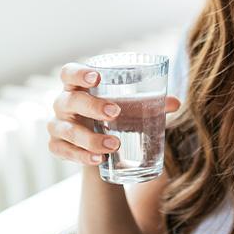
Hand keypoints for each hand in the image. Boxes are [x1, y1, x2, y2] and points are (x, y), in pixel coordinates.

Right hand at [47, 62, 180, 166]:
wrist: (102, 144)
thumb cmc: (116, 115)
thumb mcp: (132, 107)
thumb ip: (151, 103)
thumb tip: (176, 103)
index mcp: (79, 86)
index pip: (69, 73)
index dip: (79, 73)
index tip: (97, 77)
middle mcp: (64, 103)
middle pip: (69, 101)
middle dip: (91, 107)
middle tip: (115, 113)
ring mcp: (57, 125)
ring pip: (65, 130)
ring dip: (90, 138)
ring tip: (113, 145)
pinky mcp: (57, 146)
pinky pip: (63, 151)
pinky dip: (81, 156)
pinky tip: (98, 160)